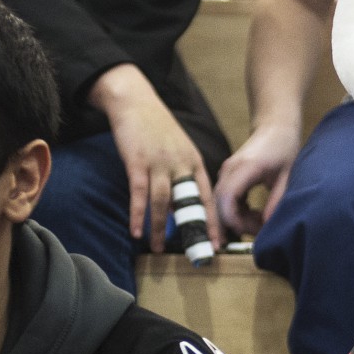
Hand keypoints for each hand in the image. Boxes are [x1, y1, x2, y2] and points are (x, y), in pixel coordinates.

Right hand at [89, 63, 217, 254]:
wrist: (135, 100)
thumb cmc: (157, 128)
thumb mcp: (179, 150)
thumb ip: (183, 176)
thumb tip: (182, 206)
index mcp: (195, 162)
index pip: (209, 197)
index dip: (214, 222)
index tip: (218, 243)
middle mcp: (181, 164)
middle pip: (190, 203)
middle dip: (193, 230)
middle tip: (196, 253)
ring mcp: (159, 163)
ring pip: (163, 203)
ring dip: (160, 229)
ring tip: (157, 249)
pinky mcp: (137, 162)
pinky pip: (139, 194)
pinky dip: (138, 215)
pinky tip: (136, 232)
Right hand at [214, 120, 300, 237]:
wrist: (275, 129)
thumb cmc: (284, 149)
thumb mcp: (287, 177)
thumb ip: (276, 201)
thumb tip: (267, 226)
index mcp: (244, 168)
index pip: (227, 199)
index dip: (233, 221)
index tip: (250, 233)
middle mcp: (229, 170)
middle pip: (220, 205)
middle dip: (236, 225)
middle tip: (259, 232)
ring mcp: (226, 173)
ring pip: (222, 205)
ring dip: (238, 219)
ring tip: (261, 222)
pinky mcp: (228, 177)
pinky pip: (226, 200)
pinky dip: (238, 212)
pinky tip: (255, 214)